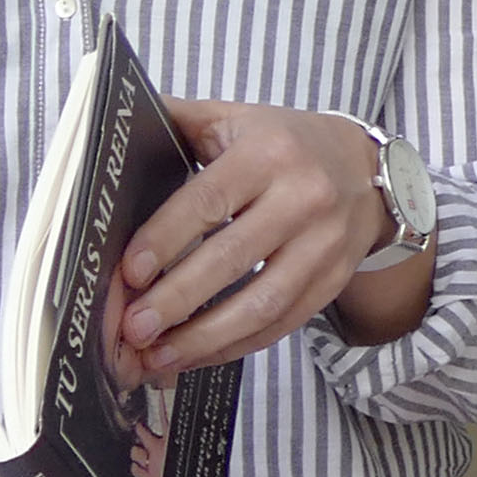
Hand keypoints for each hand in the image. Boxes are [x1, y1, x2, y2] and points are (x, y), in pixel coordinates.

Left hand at [118, 100, 384, 374]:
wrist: (368, 169)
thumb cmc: (286, 144)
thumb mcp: (234, 119)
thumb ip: (175, 121)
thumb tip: (107, 128)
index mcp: (269, 154)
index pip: (209, 201)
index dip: (166, 239)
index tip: (130, 274)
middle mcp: (304, 198)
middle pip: (232, 259)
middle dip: (177, 300)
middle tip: (133, 329)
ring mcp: (325, 245)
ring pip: (262, 302)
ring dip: (205, 337)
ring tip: (159, 358)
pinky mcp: (334, 280)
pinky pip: (283, 323)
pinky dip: (236, 346)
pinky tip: (198, 356)